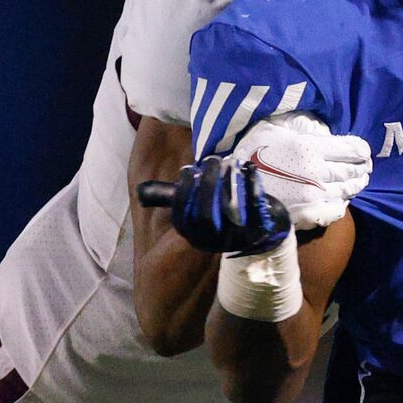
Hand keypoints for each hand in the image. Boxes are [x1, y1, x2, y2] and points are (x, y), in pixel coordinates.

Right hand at [165, 156, 290, 254]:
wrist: (260, 235)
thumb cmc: (220, 218)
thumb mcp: (193, 211)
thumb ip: (172, 199)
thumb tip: (142, 190)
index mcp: (194, 236)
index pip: (182, 218)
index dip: (183, 193)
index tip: (187, 170)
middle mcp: (214, 242)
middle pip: (207, 217)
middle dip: (207, 185)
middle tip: (211, 161)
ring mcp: (238, 238)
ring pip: (231, 212)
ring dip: (229, 182)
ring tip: (229, 162)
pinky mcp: (261, 230)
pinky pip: (256, 208)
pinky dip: (253, 185)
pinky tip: (250, 168)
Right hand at [233, 114, 371, 231]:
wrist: (233, 191)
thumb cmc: (248, 155)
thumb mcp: (270, 130)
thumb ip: (297, 127)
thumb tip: (317, 126)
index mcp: (309, 148)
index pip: (351, 149)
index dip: (362, 150)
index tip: (364, 151)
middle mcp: (317, 172)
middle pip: (353, 170)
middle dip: (362, 168)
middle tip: (365, 167)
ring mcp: (315, 196)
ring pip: (347, 190)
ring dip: (356, 185)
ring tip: (359, 181)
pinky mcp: (310, 215)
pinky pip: (337, 210)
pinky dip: (342, 204)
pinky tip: (341, 199)